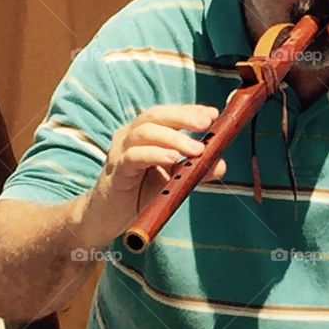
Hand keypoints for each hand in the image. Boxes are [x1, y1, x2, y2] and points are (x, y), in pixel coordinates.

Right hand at [79, 104, 226, 247]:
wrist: (107, 218)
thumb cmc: (139, 194)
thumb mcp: (173, 180)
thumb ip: (195, 171)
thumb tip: (221, 164)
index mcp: (144, 133)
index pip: (167, 114)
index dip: (190, 111)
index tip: (214, 114)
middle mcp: (129, 136)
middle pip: (156, 115)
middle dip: (183, 117)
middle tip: (206, 124)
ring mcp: (120, 151)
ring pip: (145, 132)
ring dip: (173, 138)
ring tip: (195, 149)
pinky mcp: (116, 171)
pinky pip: (133, 156)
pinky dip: (154, 154)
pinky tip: (172, 158)